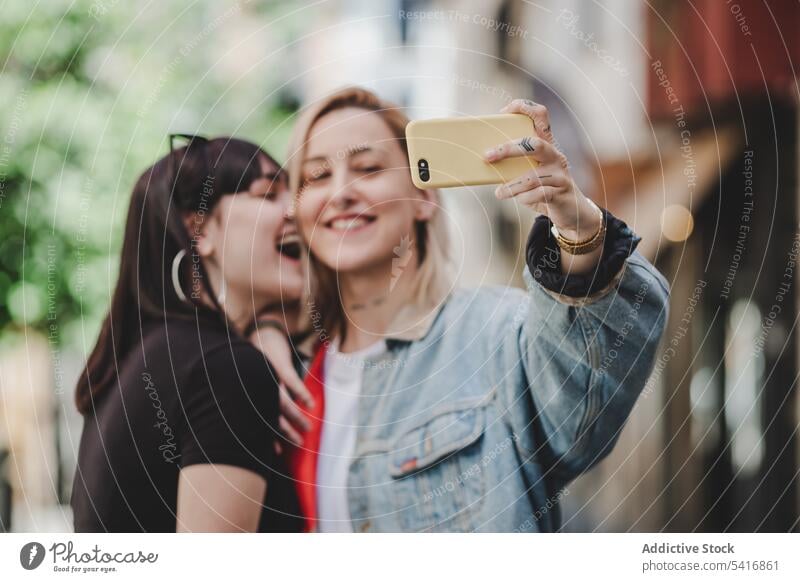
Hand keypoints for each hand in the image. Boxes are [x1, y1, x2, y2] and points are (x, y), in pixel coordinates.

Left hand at [250, 322, 313, 450]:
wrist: (260, 333)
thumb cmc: (257, 359)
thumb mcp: (254, 380)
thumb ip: (258, 399)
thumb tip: (270, 421)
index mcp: (248, 394)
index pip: (255, 420)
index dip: (264, 437)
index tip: (274, 451)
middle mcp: (254, 387)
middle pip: (269, 415)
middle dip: (285, 432)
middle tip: (299, 444)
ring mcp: (266, 375)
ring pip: (282, 401)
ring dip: (296, 417)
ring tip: (308, 428)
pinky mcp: (278, 363)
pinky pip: (291, 381)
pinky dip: (301, 393)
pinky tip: (310, 404)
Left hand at [484, 99, 600, 242]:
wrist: (570, 210)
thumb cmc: (541, 187)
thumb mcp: (528, 172)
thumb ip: (512, 165)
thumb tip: (484, 162)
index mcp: (546, 144)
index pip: (540, 114)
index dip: (523, 108)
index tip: (503, 113)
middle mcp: (554, 155)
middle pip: (533, 144)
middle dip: (507, 149)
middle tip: (487, 156)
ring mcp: (559, 173)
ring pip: (532, 176)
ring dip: (513, 185)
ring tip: (500, 193)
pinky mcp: (561, 192)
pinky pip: (539, 194)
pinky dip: (525, 198)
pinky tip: (519, 200)